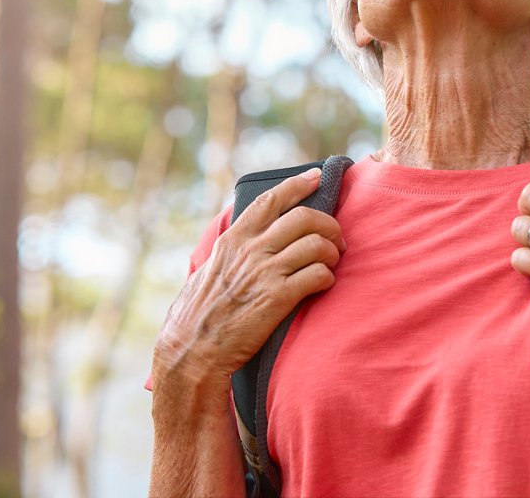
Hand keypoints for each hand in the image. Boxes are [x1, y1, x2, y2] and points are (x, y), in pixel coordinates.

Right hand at [152, 167, 344, 389]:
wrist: (193, 352)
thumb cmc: (197, 317)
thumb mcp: (205, 272)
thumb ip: (228, 254)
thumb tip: (241, 243)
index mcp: (233, 241)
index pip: (270, 201)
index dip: (297, 185)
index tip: (316, 176)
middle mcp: (250, 250)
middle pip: (304, 218)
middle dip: (328, 223)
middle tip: (336, 237)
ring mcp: (265, 273)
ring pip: (316, 244)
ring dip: (332, 252)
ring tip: (332, 262)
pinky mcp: (278, 299)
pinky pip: (318, 275)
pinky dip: (327, 277)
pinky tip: (324, 284)